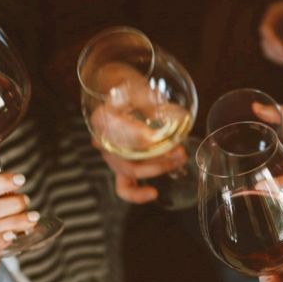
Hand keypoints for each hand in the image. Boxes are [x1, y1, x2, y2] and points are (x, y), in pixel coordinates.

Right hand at [87, 62, 189, 202]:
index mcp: (102, 118)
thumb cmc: (128, 89)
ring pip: (130, 172)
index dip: (138, 137)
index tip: (155, 137)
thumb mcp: (137, 87)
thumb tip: (173, 116)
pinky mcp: (121, 166)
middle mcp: (103, 141)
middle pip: (127, 158)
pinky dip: (137, 194)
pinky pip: (124, 187)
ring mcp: (112, 156)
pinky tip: (153, 193)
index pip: (120, 132)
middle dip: (157, 159)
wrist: (117, 92)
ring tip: (179, 159)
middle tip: (179, 151)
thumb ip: (150, 101)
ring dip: (157, 169)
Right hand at [260, 0, 282, 65]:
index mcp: (274, 13)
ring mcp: (273, 34)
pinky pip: (277, 53)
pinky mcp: (279, 41)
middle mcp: (270, 24)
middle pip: (266, 43)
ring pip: (269, 51)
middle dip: (277, 53)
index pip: (266, 30)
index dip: (273, 42)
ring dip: (280, 58)